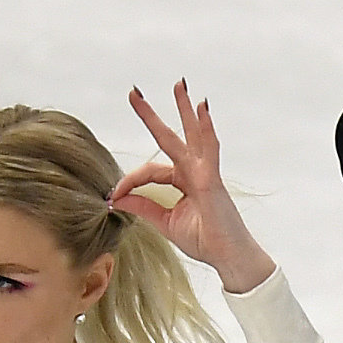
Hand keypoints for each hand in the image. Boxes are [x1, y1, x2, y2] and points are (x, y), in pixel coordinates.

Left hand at [109, 81, 275, 295]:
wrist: (229, 257)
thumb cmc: (205, 240)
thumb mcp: (165, 223)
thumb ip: (143, 208)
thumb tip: (117, 199)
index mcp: (183, 181)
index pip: (150, 171)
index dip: (129, 182)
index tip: (113, 196)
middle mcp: (194, 171)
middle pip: (170, 138)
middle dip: (151, 116)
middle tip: (134, 93)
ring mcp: (205, 173)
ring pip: (191, 134)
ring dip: (183, 109)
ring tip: (178, 84)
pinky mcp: (212, 180)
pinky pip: (208, 149)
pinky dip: (206, 128)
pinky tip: (202, 108)